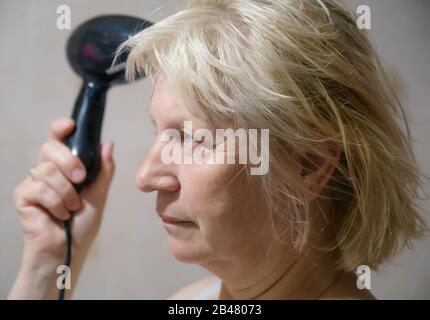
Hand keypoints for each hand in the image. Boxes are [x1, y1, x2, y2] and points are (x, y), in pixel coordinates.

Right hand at [9, 118, 114, 298]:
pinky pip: (39, 187)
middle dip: (69, 161)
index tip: (70, 125)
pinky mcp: (23, 195)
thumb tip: (108, 143)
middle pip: (50, 147)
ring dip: (66, 192)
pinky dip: (56, 203)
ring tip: (72, 208)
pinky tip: (59, 215)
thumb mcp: (99, 194)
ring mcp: (33, 182)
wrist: (69, 249)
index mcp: (65, 166)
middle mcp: (47, 170)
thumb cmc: (82, 224)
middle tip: (80, 179)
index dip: (61, 128)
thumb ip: (103, 170)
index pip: (58, 139)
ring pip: (46, 169)